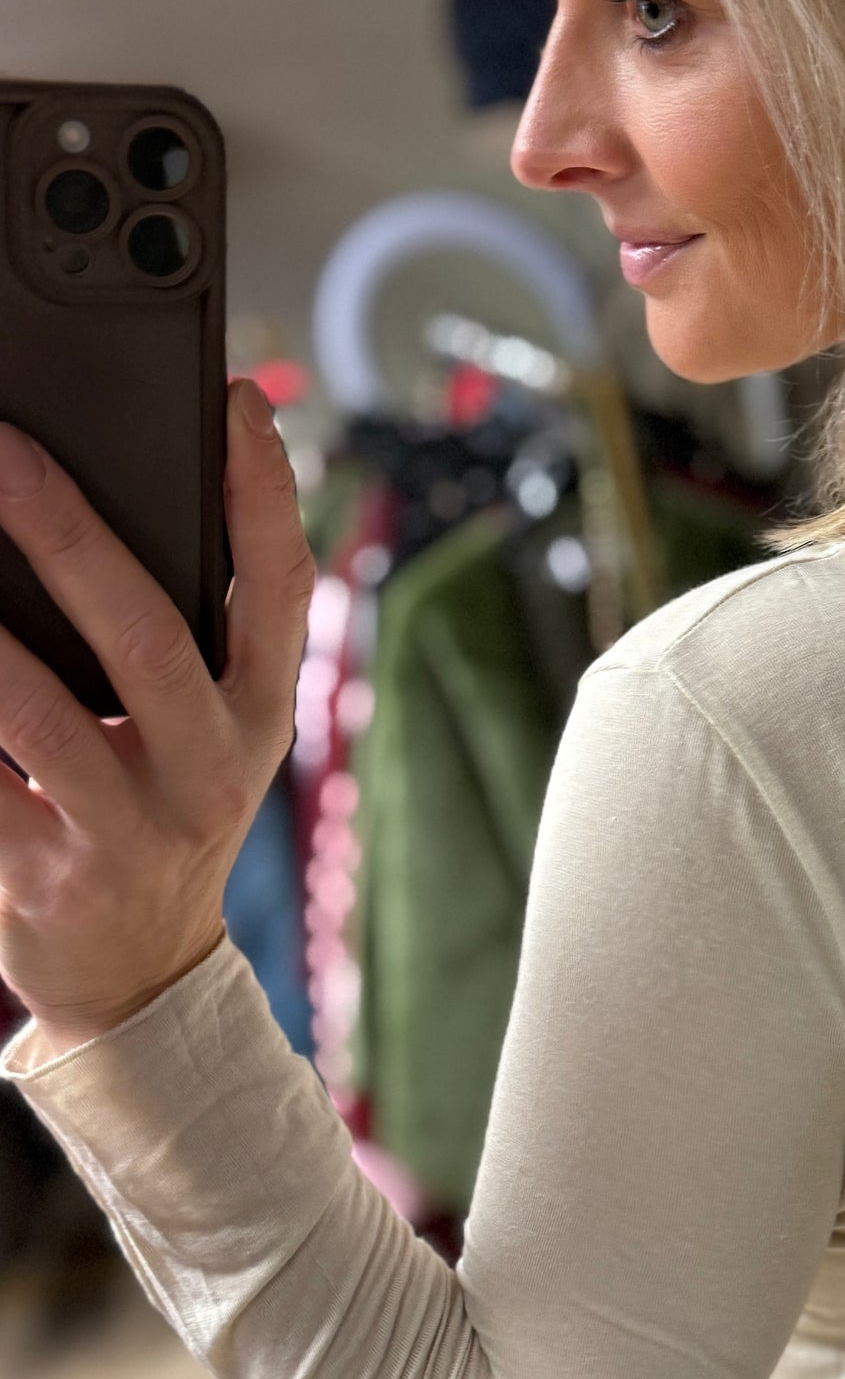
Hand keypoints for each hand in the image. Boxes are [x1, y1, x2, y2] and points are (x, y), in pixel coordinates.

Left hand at [0, 381, 314, 1048]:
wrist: (137, 978)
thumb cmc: (159, 812)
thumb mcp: (205, 731)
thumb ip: (190, 634)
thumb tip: (106, 507)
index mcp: (260, 714)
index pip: (282, 586)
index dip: (264, 493)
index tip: (238, 400)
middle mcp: (211, 768)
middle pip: (147, 635)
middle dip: (71, 534)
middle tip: (3, 452)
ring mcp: (130, 829)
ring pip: (36, 714)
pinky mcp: (45, 879)